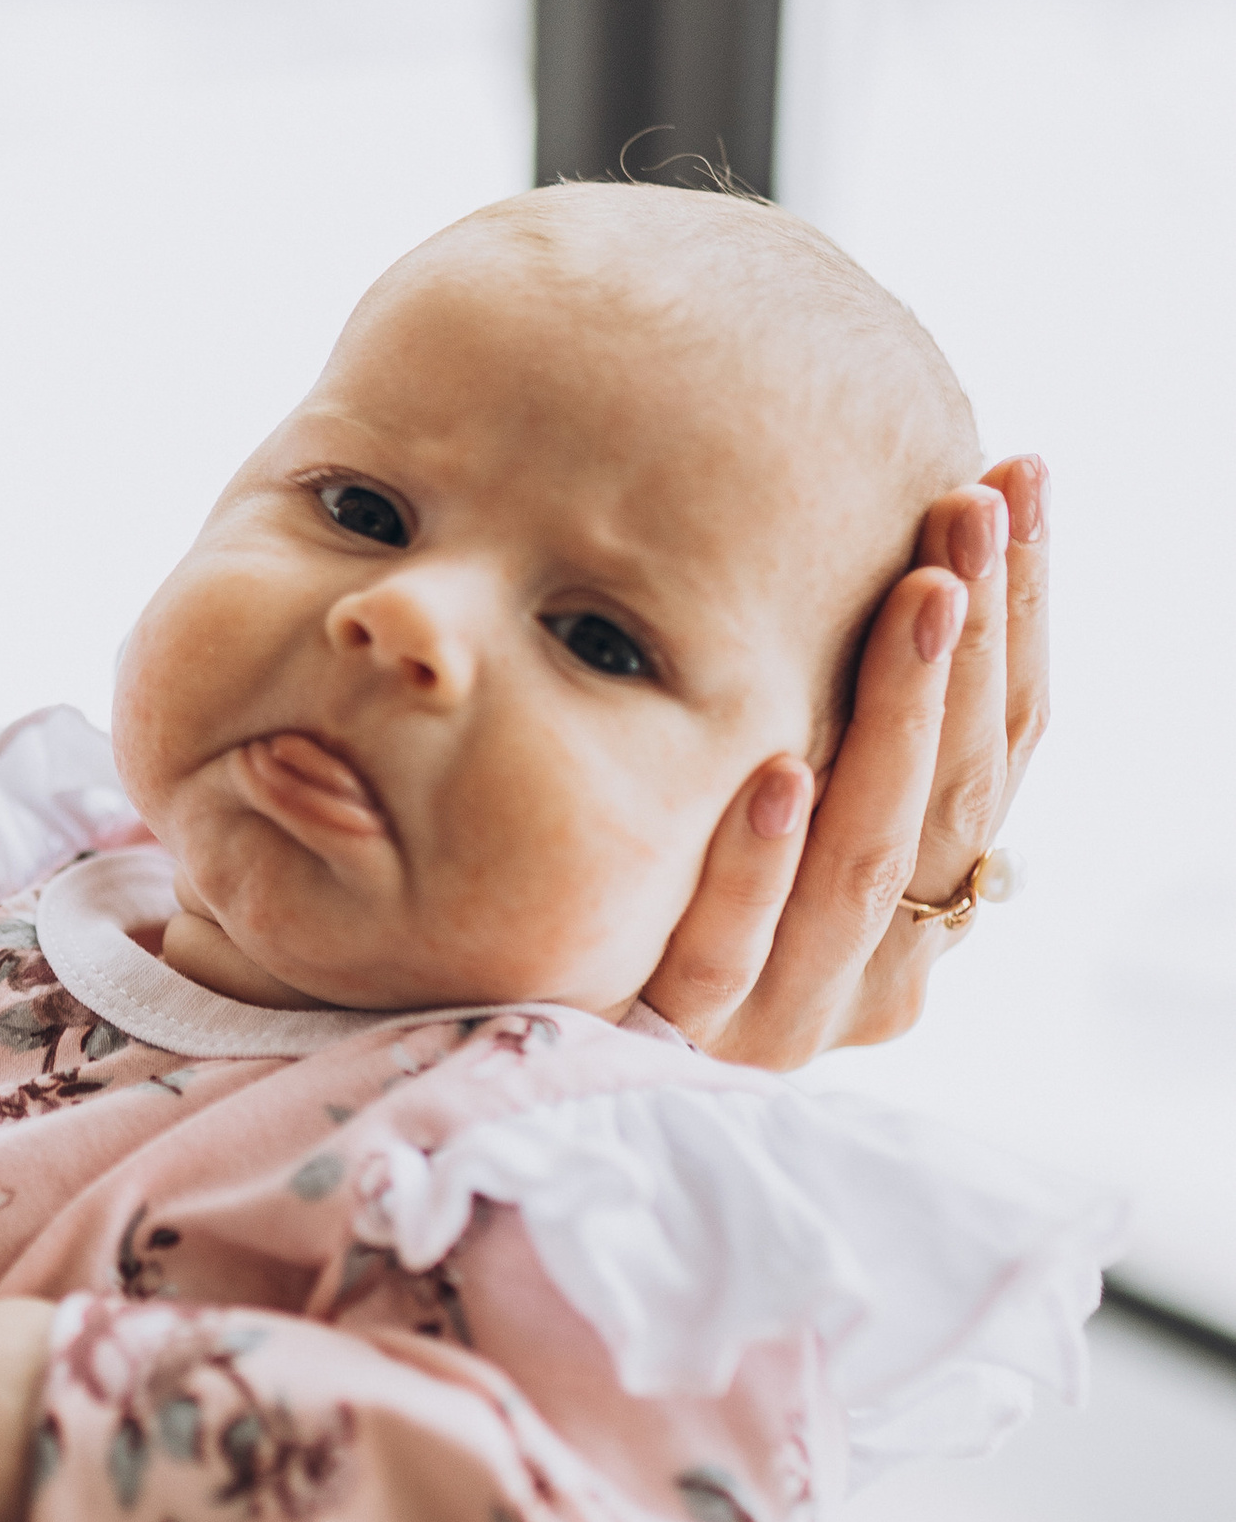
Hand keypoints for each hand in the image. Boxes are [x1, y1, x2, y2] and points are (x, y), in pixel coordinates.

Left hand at [644, 457, 1047, 1066]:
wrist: (504, 1029)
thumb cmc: (643, 869)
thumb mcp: (753, 782)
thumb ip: (826, 698)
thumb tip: (881, 522)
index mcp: (921, 898)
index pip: (995, 746)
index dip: (1017, 617)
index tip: (1016, 478)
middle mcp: (876, 965)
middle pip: (952, 795)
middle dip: (970, 643)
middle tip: (971, 504)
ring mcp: (784, 1013)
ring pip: (867, 864)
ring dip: (896, 717)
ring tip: (920, 596)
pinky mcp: (680, 1042)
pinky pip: (730, 951)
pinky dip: (758, 862)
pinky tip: (774, 772)